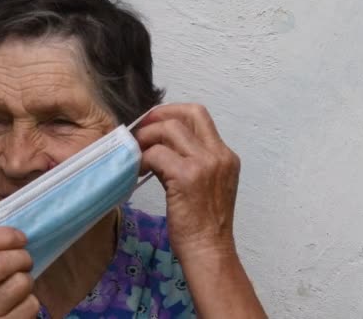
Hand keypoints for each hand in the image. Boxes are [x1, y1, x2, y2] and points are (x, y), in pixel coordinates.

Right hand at [0, 227, 38, 317]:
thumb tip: (10, 234)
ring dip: (26, 278)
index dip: (0, 236)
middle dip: (19, 256)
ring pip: (17, 284)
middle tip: (24, 258)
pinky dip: (30, 300)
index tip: (18, 237)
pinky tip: (20, 302)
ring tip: (21, 281)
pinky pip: (28, 306)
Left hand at [134, 103, 240, 259]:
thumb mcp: (207, 186)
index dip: (173, 112)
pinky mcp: (186, 176)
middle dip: (159, 116)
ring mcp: (205, 164)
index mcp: (225, 156)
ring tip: (136, 152)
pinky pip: (156, 154)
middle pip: (188, 113)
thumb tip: (160, 147)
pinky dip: (142, 158)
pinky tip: (137, 170)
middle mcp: (219, 155)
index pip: (200, 116)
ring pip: (170, 129)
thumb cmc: (204, 226)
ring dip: (147, 137)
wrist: (209, 251)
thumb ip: (191, 162)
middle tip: (140, 130)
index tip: (154, 122)